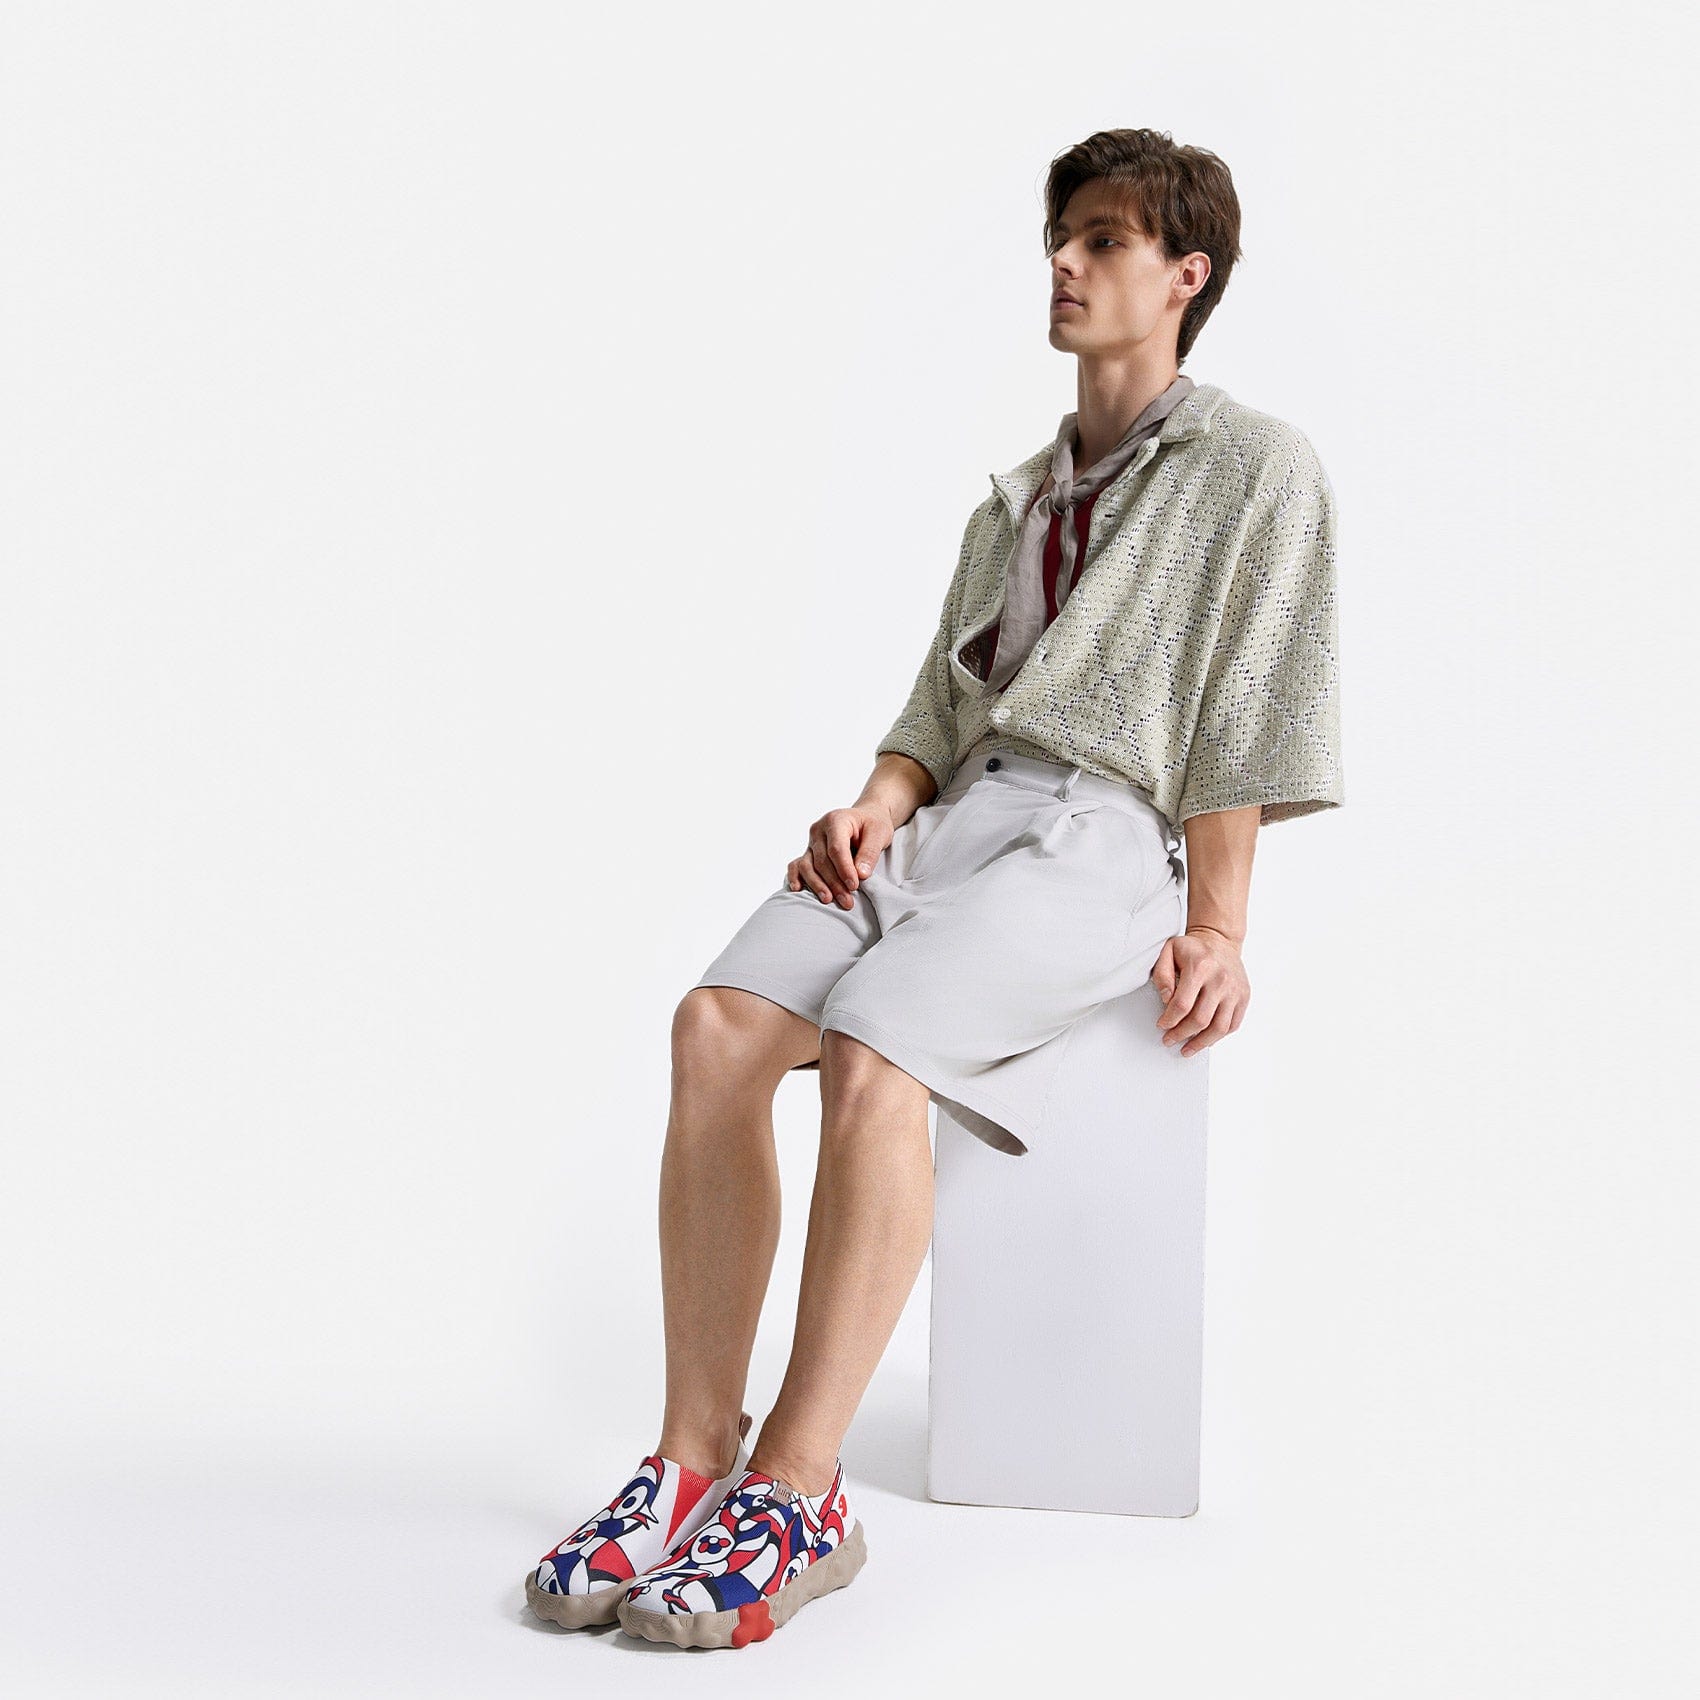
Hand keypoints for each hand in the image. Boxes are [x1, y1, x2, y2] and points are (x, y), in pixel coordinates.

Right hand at [787, 804, 895, 908]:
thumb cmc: (873, 824)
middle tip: (847, 901)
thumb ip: (870, 853)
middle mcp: (819, 830)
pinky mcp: (808, 852)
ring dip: (818, 885)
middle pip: (822, 860)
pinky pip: (796, 865)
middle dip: (834, 883)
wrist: (866, 818)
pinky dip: (795, 877)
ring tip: (829, 900)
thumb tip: (861, 874)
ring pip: (808, 865)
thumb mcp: (879, 834)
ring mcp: (811, 842)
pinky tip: (798, 889)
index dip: (844, 869)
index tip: (853, 886)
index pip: (836, 849)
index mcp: (835, 820)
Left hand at [1150, 926, 1249, 1056]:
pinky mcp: (1244, 997)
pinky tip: (1205, 1040)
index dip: (1169, 1020)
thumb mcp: (1168, 952)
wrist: (1220, 941)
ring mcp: (1235, 990)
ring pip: (1218, 1028)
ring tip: (1187, 1049)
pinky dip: (1217, 1037)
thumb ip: (1162, 975)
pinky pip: (1232, 1025)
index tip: (1161, 1026)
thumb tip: (1167, 1000)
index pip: (1182, 1004)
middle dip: (1181, 1034)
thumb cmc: (1192, 949)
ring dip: (1200, 1043)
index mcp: (1200, 967)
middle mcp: (1221, 979)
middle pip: (1200, 1019)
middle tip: (1169, 1040)